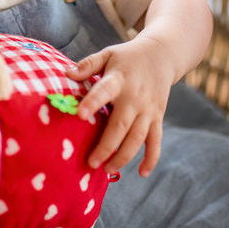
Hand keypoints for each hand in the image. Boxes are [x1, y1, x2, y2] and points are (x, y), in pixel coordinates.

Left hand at [67, 38, 174, 176]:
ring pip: (138, 138)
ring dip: (124, 157)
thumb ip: (88, 64)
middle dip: (106, 146)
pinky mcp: (158, 117)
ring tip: (108, 170)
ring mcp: (148, 110)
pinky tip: (141, 173)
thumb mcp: (108, 54)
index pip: (104, 91)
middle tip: (91, 163)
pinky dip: (151, 158)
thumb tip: (66, 73)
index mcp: (119, 79)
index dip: (93, 103)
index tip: (80, 115)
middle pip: (121, 126)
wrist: (162, 54)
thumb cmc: (128, 57)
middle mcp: (135, 97)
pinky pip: (156, 141)